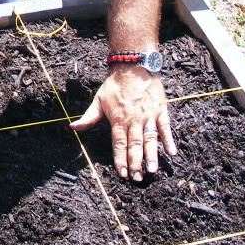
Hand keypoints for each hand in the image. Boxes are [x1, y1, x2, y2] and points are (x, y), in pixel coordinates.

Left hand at [69, 65, 175, 180]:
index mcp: (118, 119)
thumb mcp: (98, 100)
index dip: (120, 159)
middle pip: (135, 144)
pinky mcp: (161, 111)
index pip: (119, 143)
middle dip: (135, 163)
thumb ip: (88, 117)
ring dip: (152, 156)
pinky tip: (171, 153)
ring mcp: (149, 115)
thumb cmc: (115, 84)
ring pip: (150, 139)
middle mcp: (134, 119)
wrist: (134, 66)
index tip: (122, 173)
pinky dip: (168, 140)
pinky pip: (165, 128)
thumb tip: (72, 127)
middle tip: (137, 178)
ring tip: (152, 171)